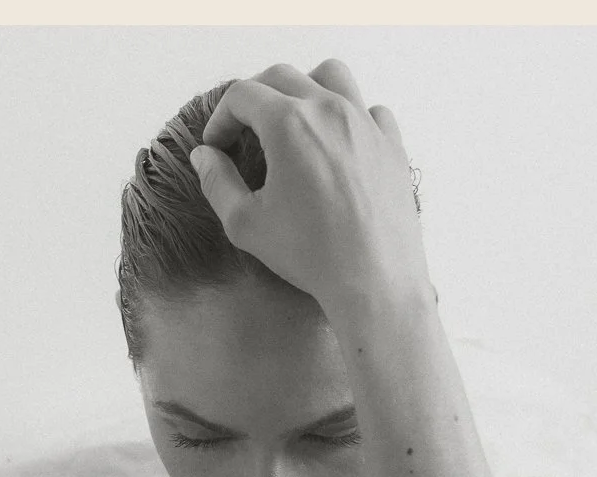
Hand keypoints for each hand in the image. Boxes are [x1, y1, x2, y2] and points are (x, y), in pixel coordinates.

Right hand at [190, 59, 430, 318]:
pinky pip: (371, 111)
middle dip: (255, 97)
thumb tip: (204, 157)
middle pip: (283, 76)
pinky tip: (340, 143)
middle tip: (245, 129)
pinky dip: (351, 116)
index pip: (242, 95)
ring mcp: (366, 123)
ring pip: (332, 76)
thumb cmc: (310, 255)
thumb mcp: (247, 225)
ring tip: (296, 118)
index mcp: (289, 123)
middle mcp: (329, 109)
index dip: (221, 118)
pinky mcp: (392, 145)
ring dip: (306, 87)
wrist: (374, 282)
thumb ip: (218, 183)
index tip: (217, 145)